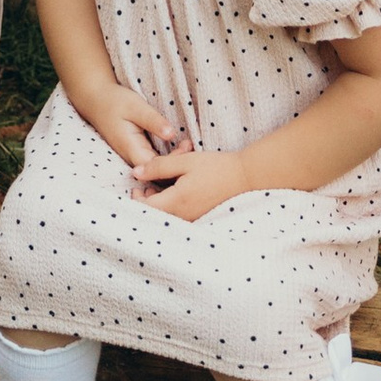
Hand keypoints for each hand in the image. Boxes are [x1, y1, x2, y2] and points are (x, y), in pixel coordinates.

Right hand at [71, 79, 187, 174]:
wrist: (96, 100)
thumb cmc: (115, 102)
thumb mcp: (136, 107)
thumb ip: (154, 121)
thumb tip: (172, 135)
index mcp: (131, 149)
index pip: (155, 167)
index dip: (173, 162)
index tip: (187, 146)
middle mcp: (132, 157)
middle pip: (157, 172)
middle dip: (176, 163)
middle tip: (191, 146)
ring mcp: (134, 156)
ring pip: (156, 168)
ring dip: (172, 160)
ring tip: (188, 145)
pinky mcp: (137, 151)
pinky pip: (154, 160)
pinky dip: (167, 156)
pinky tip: (178, 146)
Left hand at [130, 141, 261, 223]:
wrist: (245, 177)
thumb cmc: (216, 167)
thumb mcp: (185, 161)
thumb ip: (158, 167)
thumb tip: (136, 173)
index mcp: (177, 202)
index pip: (145, 209)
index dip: (136, 198)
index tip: (138, 184)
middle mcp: (183, 216)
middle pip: (154, 214)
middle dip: (147, 199)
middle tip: (148, 181)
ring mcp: (192, 219)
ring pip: (165, 216)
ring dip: (159, 201)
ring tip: (163, 182)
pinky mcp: (199, 217)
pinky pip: (177, 216)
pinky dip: (171, 204)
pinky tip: (176, 189)